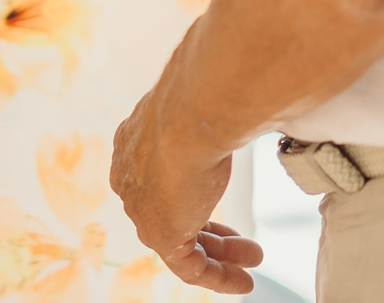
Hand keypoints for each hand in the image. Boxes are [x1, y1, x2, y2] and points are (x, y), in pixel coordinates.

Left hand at [112, 83, 263, 294]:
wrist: (191, 115)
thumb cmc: (203, 102)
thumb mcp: (203, 108)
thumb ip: (214, 116)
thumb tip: (241, 106)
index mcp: (135, 143)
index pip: (160, 178)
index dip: (191, 192)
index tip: (215, 197)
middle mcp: (132, 176)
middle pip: (171, 211)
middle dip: (208, 228)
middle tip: (240, 240)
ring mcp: (142, 207)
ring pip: (181, 241)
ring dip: (219, 255)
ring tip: (250, 260)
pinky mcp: (160, 234)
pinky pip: (188, 266)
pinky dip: (217, 276)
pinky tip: (242, 281)